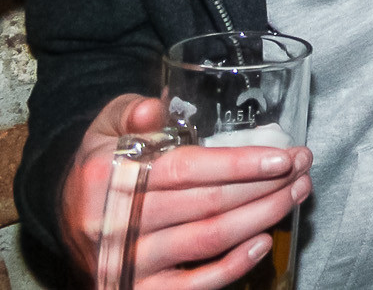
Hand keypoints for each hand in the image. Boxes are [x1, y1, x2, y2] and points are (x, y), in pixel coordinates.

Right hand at [61, 94, 310, 288]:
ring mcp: (127, 263)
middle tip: (302, 168)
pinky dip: (232, 266)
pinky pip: (193, 286)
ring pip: (209, 240)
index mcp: (110, 177)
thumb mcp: (105, 127)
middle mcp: (117, 224)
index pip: (187, 170)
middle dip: (266, 186)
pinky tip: (263, 241)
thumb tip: (156, 107)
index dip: (240, 164)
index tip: (283, 156)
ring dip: (262, 217)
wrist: (62, 216)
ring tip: (296, 193)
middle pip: (208, 205)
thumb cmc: (100, 164)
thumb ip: (132, 112)